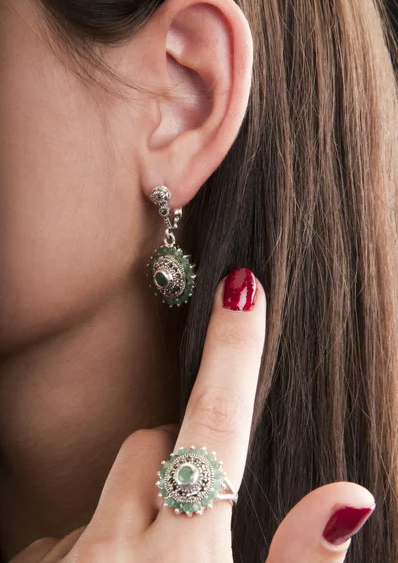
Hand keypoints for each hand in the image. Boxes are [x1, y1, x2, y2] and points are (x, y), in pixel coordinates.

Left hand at [10, 269, 374, 562]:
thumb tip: (344, 498)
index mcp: (182, 558)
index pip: (217, 425)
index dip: (236, 351)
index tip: (243, 286)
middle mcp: (111, 548)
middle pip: (151, 446)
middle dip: (180, 462)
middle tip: (196, 520)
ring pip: (109, 491)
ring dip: (135, 511)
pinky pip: (68, 532)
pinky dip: (95, 546)